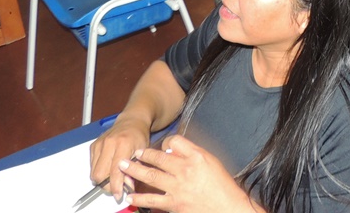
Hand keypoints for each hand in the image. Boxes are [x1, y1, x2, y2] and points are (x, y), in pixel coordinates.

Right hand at [89, 115, 150, 199]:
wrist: (132, 121)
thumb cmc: (139, 136)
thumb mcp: (143, 152)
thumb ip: (136, 169)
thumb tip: (128, 187)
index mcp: (123, 144)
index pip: (115, 171)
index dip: (115, 186)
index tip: (118, 194)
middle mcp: (109, 143)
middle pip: (100, 174)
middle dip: (107, 185)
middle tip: (115, 186)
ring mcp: (100, 143)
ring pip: (94, 172)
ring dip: (102, 179)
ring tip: (113, 178)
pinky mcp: (94, 145)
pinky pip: (92, 166)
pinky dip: (99, 171)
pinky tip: (108, 168)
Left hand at [121, 135, 251, 212]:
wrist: (227, 207)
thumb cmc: (221, 185)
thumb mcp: (211, 161)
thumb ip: (193, 154)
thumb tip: (175, 151)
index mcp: (196, 156)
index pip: (175, 142)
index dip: (166, 142)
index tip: (160, 146)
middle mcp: (185, 170)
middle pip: (159, 158)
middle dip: (143, 155)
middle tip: (132, 153)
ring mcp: (178, 188)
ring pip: (151, 177)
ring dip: (135, 171)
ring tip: (123, 167)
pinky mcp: (174, 205)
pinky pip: (152, 200)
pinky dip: (140, 198)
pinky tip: (130, 196)